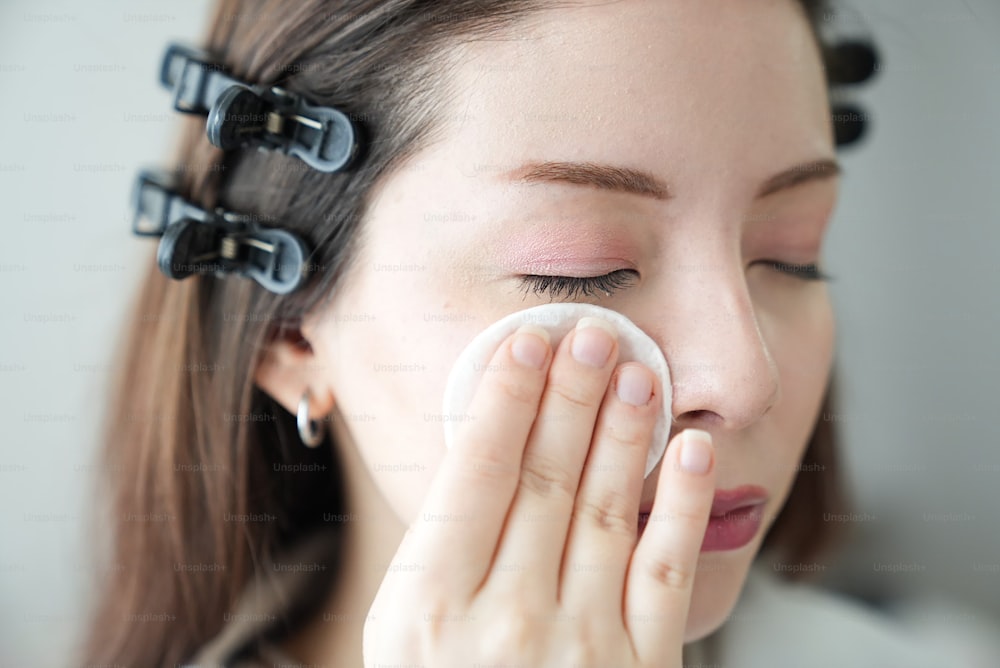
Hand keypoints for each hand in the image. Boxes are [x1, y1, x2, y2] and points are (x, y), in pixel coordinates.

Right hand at [363, 317, 715, 666]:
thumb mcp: (405, 633)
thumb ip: (443, 549)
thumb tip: (487, 443)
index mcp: (430, 606)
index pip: (478, 474)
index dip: (505, 398)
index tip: (527, 341)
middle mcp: (503, 622)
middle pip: (544, 480)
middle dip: (571, 397)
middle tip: (593, 334)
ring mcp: (577, 649)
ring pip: (605, 512)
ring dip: (626, 434)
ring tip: (641, 370)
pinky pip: (665, 575)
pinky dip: (681, 506)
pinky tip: (692, 451)